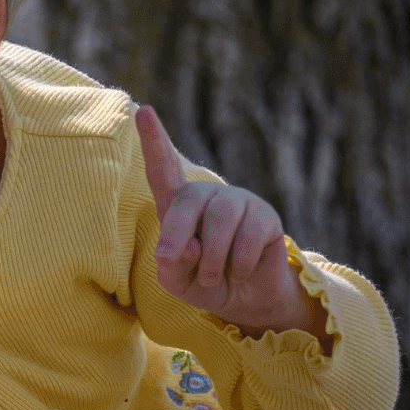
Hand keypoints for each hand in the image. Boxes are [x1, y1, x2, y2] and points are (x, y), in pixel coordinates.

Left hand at [135, 106, 323, 337]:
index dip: (154, 140)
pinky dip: (239, 267)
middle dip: (177, 235)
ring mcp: (239, 202)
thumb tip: (191, 244)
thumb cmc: (202, 282)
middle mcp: (207, 196)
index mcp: (177, 205)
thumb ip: (172, 263)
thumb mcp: (175, 279)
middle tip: (172, 260)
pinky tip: (241, 271)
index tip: (143, 111)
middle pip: (187, 201)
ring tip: (213, 276)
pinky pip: (248, 240)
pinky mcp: (266, 216)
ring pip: (219, 222)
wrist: (246, 298)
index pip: (163, 168)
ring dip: (211, 260)